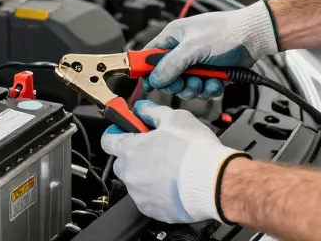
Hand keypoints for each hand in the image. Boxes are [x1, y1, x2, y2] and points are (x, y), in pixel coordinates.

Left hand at [101, 100, 248, 223]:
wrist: (213, 183)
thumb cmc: (194, 150)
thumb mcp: (175, 118)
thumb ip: (152, 112)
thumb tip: (141, 108)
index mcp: (130, 150)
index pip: (107, 140)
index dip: (117, 134)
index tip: (128, 132)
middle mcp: (130, 174)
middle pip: (122, 163)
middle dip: (134, 156)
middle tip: (156, 150)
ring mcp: (140, 195)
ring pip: (136, 182)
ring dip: (147, 176)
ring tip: (171, 170)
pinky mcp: (153, 211)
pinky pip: (149, 200)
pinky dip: (158, 193)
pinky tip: (175, 185)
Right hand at [144, 0, 278, 98]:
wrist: (254, 37)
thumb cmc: (225, 32)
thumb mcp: (193, 47)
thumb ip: (171, 65)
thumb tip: (155, 80)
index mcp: (173, 38)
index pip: (149, 56)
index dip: (145, 71)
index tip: (145, 86)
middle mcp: (183, 51)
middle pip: (167, 77)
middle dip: (178, 84)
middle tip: (186, 82)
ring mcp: (197, 64)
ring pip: (185, 87)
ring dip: (195, 88)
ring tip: (206, 81)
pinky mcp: (210, 74)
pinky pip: (202, 89)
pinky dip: (210, 89)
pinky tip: (218, 82)